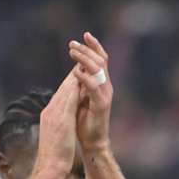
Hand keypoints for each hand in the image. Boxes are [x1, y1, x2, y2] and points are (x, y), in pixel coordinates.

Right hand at [34, 71, 80, 176]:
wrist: (50, 168)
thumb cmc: (54, 157)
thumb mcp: (58, 136)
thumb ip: (59, 126)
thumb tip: (63, 122)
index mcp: (50, 115)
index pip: (61, 95)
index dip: (70, 83)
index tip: (78, 72)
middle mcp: (51, 111)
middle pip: (63, 89)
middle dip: (72, 74)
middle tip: (81, 59)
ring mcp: (54, 114)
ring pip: (65, 90)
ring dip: (74, 76)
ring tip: (82, 63)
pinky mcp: (60, 119)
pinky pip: (68, 99)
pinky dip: (74, 88)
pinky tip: (81, 80)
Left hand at [69, 32, 113, 153]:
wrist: (92, 143)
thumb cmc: (85, 122)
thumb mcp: (81, 98)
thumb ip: (81, 84)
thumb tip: (75, 68)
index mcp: (102, 84)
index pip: (101, 60)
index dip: (94, 46)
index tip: (84, 35)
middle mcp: (106, 87)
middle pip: (101, 61)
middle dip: (86, 49)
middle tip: (72, 43)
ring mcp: (105, 95)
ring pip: (98, 70)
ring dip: (84, 59)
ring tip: (72, 52)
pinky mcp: (101, 105)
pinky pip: (93, 87)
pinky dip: (84, 77)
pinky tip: (75, 71)